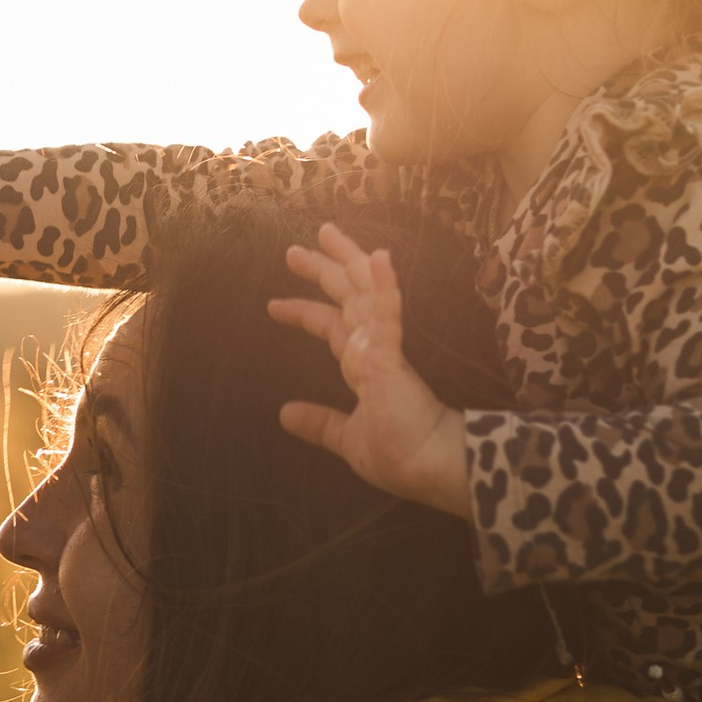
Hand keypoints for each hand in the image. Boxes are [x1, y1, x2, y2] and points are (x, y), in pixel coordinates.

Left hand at [270, 226, 471, 512]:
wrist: (427, 467)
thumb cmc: (400, 456)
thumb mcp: (348, 438)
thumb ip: (320, 423)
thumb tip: (284, 414)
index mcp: (365, 367)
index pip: (333, 328)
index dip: (305, 313)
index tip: (274, 305)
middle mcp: (372, 350)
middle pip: (346, 299)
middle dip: (322, 271)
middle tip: (294, 249)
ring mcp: (383, 349)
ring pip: (363, 294)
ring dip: (347, 262)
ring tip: (325, 233)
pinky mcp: (391, 357)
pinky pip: (386, 315)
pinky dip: (382, 287)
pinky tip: (379, 259)